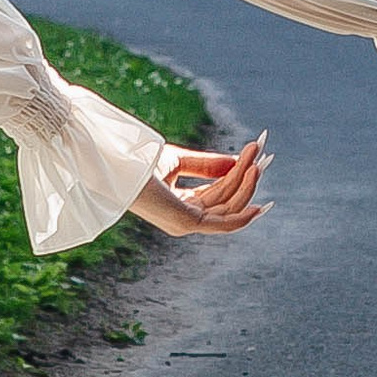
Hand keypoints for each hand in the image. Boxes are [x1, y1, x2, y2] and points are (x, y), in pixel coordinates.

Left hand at [131, 137, 269, 235]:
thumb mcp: (180, 160)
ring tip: (257, 160)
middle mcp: (185, 219)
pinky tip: (258, 200)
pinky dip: (242, 210)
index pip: (219, 192)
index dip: (240, 172)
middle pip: (227, 198)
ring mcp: (186, 224)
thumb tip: (239, 161)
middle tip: (262, 152)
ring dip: (246, 184)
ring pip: (228, 207)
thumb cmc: (137, 163)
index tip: (257, 152)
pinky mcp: (186, 223)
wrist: (115, 164)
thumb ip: (209, 164)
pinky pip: (224, 223)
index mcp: (182, 205)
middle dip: (247, 175)